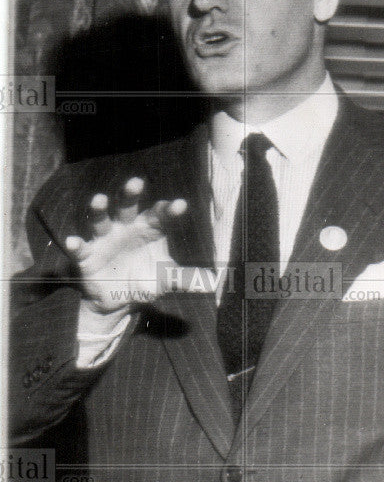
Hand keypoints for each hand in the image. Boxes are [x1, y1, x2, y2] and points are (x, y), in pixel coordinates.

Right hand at [64, 177, 195, 313]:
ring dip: (99, 209)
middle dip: (130, 194)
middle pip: (128, 206)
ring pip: (101, 219)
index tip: (180, 205)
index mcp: (148, 229)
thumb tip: (212, 283)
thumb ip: (185, 279)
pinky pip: (80, 248)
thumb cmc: (144, 279)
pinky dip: (75, 244)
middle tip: (136, 183)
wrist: (118, 299)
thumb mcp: (165, 280)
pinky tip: (72, 241)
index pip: (160, 215)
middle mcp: (126, 228)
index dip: (169, 210)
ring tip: (99, 200)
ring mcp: (105, 239)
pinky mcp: (87, 255)